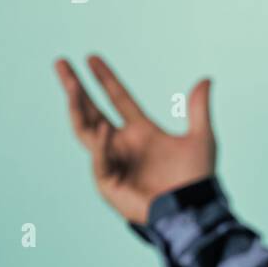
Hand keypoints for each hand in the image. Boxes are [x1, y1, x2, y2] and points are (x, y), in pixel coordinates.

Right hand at [54, 55, 215, 224]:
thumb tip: (206, 78)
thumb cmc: (196, 178)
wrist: (192, 209)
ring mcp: (112, 162)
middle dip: (75, 88)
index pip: (118, 99)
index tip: (91, 57)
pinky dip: (101, 145)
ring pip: (86, 131)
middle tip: (61, 63)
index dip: (105, 79)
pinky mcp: (108, 183)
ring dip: (77, 108)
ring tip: (71, 85)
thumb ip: (199, 109)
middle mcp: (122, 144)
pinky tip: (105, 128)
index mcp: (141, 131)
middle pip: (91, 110)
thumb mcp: (201, 138)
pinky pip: (100, 160)